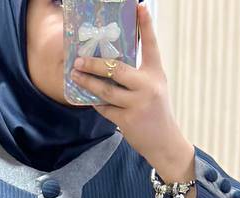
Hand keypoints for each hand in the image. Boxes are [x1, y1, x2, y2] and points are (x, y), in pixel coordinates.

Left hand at [70, 4, 195, 191]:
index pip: (151, 45)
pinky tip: (86, 97)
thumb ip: (138, 74)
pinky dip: (95, 103)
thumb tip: (111, 63)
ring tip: (75, 74)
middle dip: (95, 63)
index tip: (139, 6)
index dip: (145, 25)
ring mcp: (138, 104)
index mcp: (156, 73)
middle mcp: (148, 86)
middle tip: (79, 58)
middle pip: (117, 69)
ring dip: (88, 83)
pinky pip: (105, 108)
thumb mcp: (154, 87)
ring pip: (106, 90)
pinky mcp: (128, 120)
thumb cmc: (155, 112)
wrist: (164, 142)